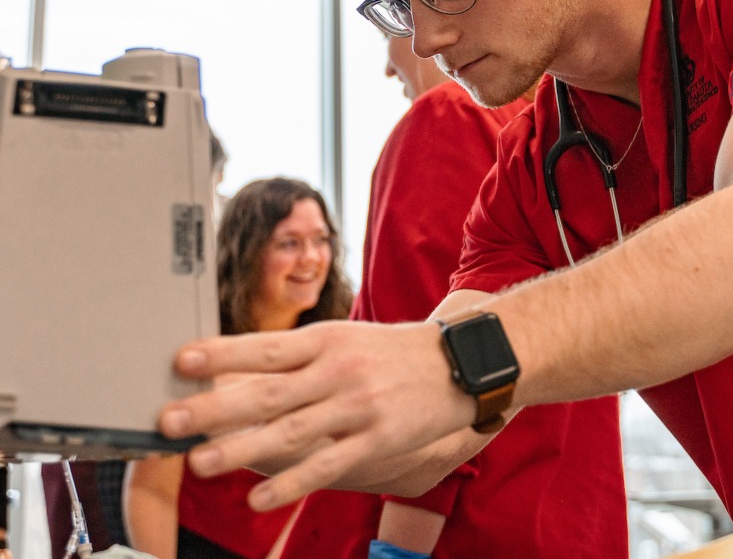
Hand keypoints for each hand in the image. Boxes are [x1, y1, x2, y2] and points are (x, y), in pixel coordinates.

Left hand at [158, 319, 475, 508]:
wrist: (458, 364)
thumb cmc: (391, 353)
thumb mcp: (347, 339)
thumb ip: (301, 358)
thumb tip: (240, 371)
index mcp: (328, 339)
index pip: (267, 347)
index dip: (222, 354)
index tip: (180, 361)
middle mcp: (338, 370)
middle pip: (268, 391)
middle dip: (215, 407)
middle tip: (169, 420)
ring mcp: (357, 406)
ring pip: (290, 431)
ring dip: (241, 448)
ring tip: (199, 462)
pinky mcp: (376, 439)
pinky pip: (326, 464)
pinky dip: (291, 483)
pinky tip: (258, 498)